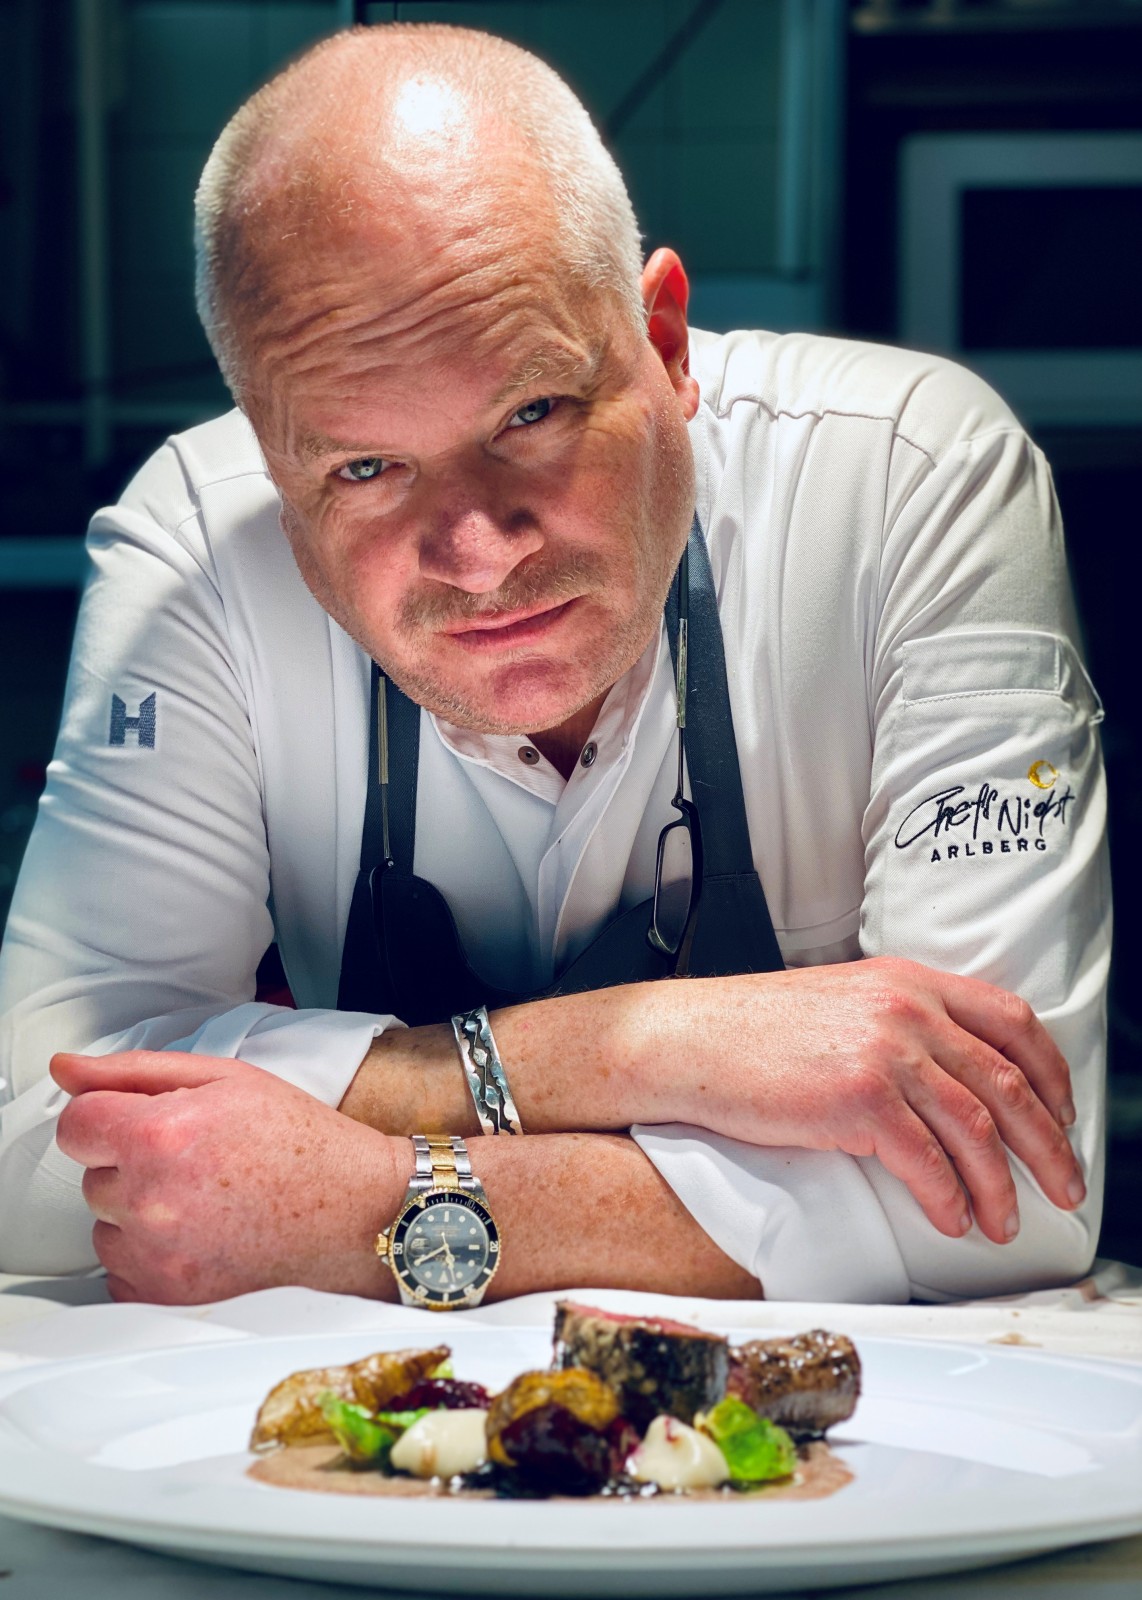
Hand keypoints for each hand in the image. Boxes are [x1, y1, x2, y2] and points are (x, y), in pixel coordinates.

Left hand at [51, 1051, 403, 1303]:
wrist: (356, 1211)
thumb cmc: (302, 1142)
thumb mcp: (225, 1079)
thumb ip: (135, 1071)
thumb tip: (67, 1069)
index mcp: (160, 1135)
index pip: (76, 1124)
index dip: (110, 1117)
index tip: (144, 1123)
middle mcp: (150, 1200)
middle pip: (93, 1177)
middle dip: (132, 1164)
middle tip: (197, 1161)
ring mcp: (158, 1256)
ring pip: (105, 1228)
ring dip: (138, 1214)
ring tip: (204, 1201)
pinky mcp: (169, 1298)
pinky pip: (122, 1275)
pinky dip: (150, 1259)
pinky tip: (202, 1237)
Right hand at [648, 957, 1084, 1245]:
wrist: (690, 1039)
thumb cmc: (754, 1030)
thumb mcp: (843, 1003)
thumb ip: (901, 1023)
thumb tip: (950, 1080)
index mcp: (908, 980)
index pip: (1012, 1020)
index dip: (1050, 1073)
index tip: (1062, 1112)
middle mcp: (907, 1009)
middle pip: (1009, 1082)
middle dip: (1048, 1144)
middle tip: (1063, 1186)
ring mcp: (885, 1052)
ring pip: (977, 1129)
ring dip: (1000, 1186)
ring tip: (1002, 1221)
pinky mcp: (858, 1099)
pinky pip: (927, 1161)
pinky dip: (948, 1198)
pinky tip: (952, 1218)